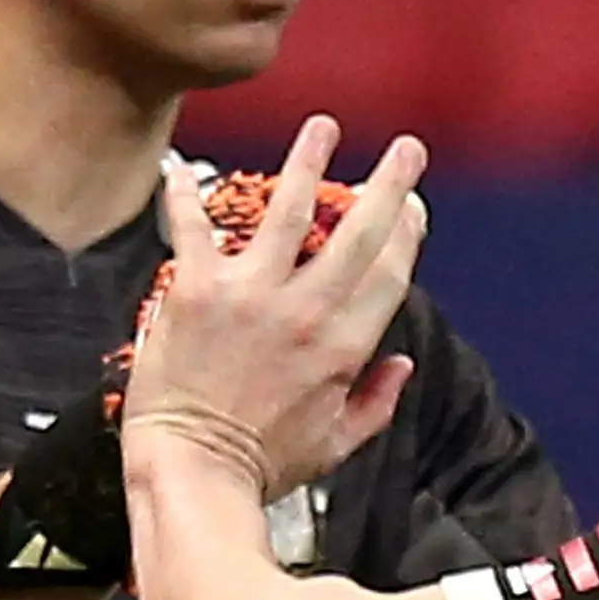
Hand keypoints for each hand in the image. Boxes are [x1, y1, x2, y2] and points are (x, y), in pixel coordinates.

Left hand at [124, 115, 428, 496]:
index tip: (415, 207)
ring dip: (307, 162)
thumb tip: (402, 365)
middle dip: (387, 184)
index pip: (390, 275)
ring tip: (323, 128)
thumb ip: (375, 403)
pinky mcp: (196, 290)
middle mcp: (304, 312)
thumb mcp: (335, 445)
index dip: (408, 235)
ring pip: (288, 211)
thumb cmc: (260, 467)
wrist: (192, 471)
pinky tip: (183, 170)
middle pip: (359, 233)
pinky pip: (192, 228)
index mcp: (343, 349)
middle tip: (405, 151)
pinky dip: (185, 196)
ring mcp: (250, 295)